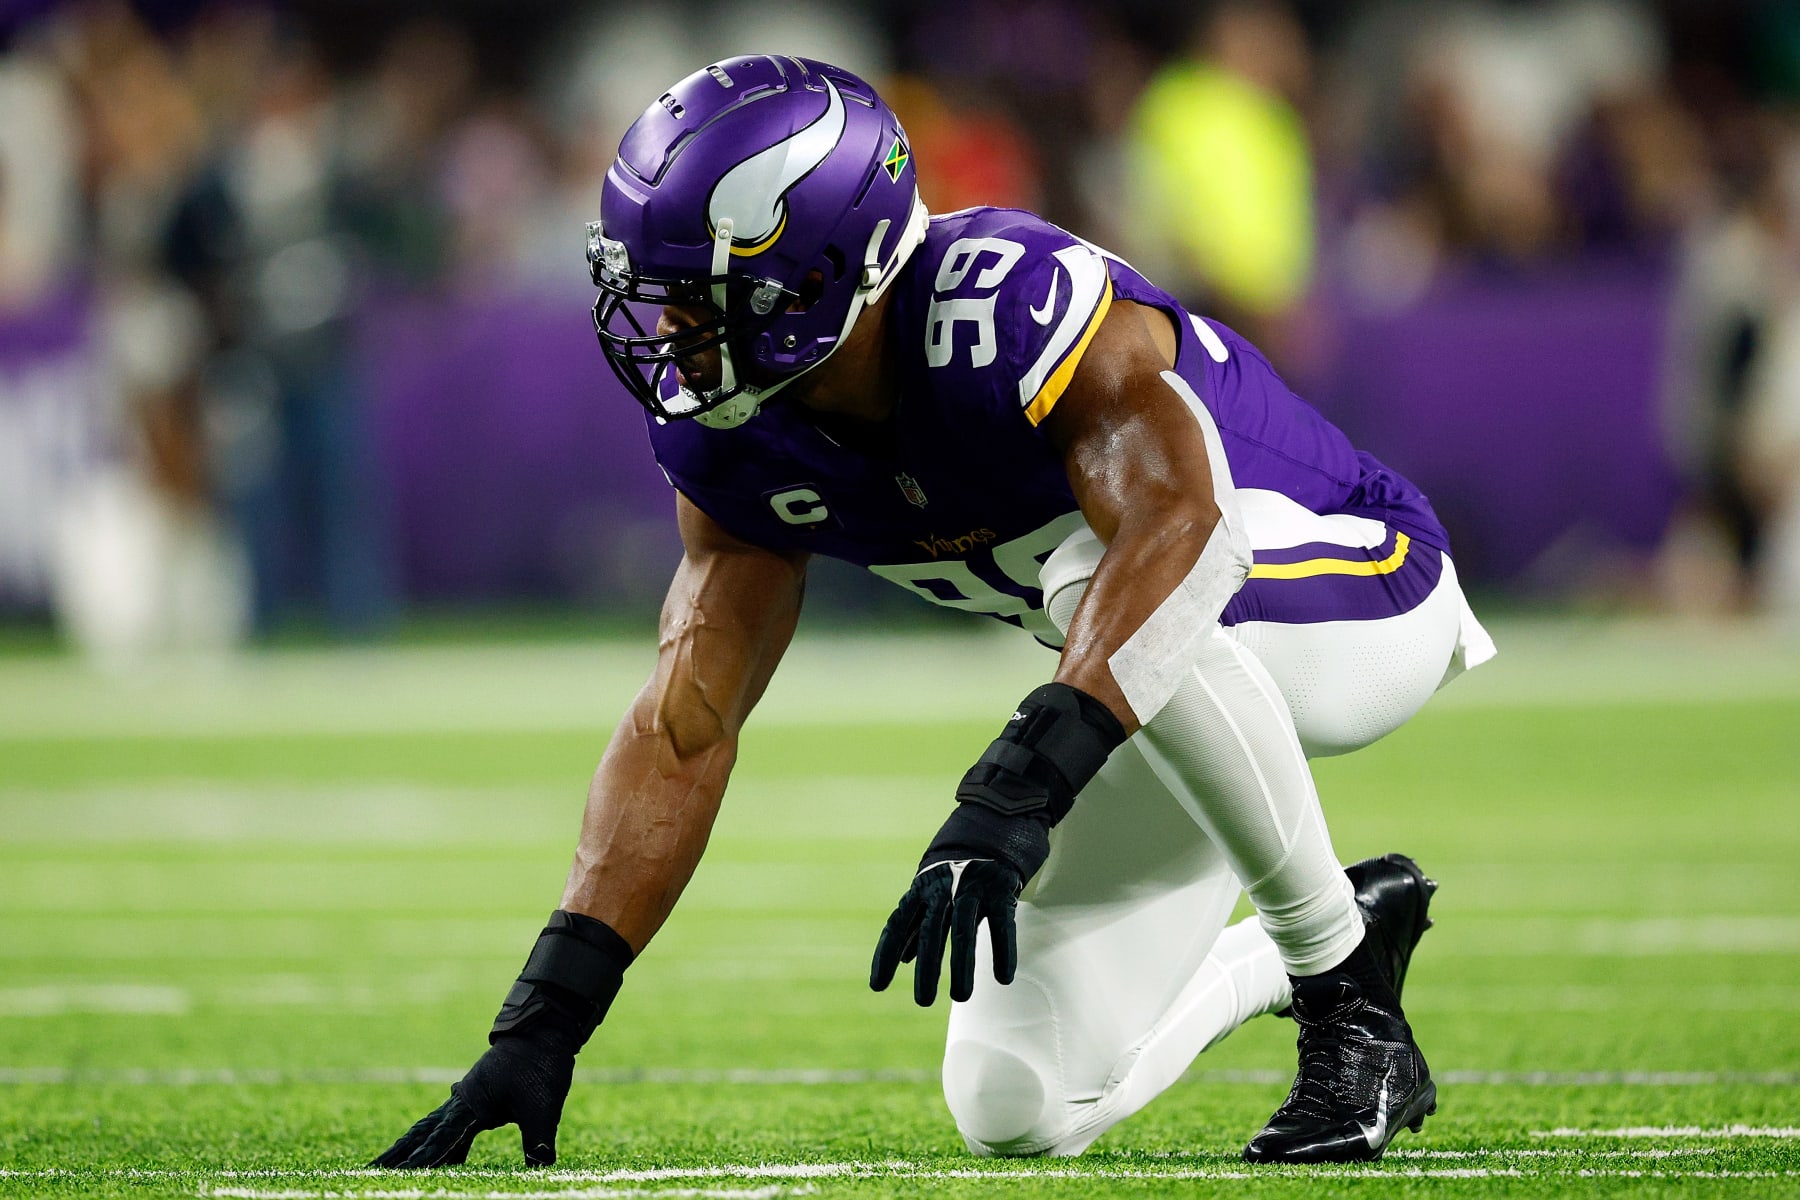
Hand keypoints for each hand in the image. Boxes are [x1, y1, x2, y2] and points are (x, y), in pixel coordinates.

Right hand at [371, 1028, 576, 1167]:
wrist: (544, 1027)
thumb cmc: (541, 1063)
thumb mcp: (544, 1106)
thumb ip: (538, 1139)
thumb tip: (541, 1165)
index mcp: (472, 1103)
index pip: (440, 1140)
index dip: (421, 1162)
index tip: (397, 1177)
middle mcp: (461, 1100)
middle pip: (422, 1134)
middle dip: (398, 1155)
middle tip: (370, 1171)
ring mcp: (467, 1097)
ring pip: (430, 1128)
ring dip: (410, 1147)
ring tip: (388, 1166)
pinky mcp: (477, 1097)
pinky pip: (447, 1124)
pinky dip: (435, 1140)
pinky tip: (431, 1149)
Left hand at [870, 857, 1026, 1004]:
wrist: (991, 830)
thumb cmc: (954, 873)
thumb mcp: (931, 893)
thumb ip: (918, 924)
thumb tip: (902, 959)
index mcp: (920, 891)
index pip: (897, 925)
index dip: (885, 955)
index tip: (877, 986)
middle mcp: (942, 888)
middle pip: (931, 931)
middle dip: (926, 968)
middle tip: (923, 1002)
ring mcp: (972, 887)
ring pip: (964, 930)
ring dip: (962, 965)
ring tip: (960, 997)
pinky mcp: (1000, 889)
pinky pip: (1002, 924)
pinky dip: (1002, 951)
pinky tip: (1003, 978)